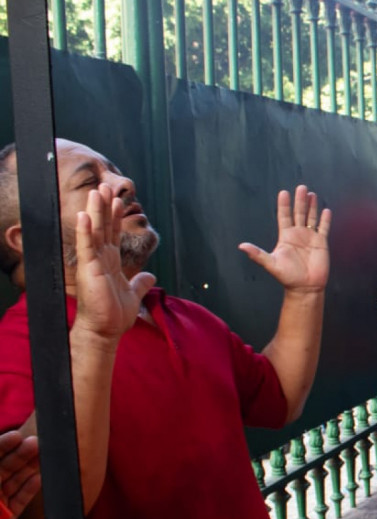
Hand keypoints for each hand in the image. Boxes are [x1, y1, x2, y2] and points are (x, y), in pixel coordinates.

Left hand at [0, 433, 39, 518]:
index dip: (2, 446)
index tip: (16, 436)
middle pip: (4, 468)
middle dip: (19, 455)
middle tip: (36, 443)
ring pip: (14, 483)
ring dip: (28, 469)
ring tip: (42, 456)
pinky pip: (19, 502)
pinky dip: (30, 490)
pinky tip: (39, 478)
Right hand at [72, 185, 155, 339]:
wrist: (105, 331)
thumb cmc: (114, 315)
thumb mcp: (133, 294)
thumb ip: (141, 283)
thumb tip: (151, 276)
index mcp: (110, 263)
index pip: (112, 234)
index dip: (115, 217)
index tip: (118, 201)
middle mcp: (100, 259)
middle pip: (102, 228)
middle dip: (104, 207)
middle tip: (104, 187)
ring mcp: (92, 263)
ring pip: (94, 232)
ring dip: (95, 212)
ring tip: (96, 192)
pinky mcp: (88, 270)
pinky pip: (85, 247)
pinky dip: (85, 231)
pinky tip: (84, 216)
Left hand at [238, 186, 331, 292]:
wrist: (305, 287)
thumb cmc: (287, 276)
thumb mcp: (270, 264)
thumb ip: (257, 254)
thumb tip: (241, 246)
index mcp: (286, 236)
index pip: (284, 216)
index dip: (284, 205)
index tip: (283, 192)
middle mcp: (298, 234)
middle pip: (299, 213)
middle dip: (299, 200)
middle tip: (301, 187)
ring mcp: (310, 237)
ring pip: (311, 217)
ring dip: (312, 206)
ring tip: (311, 194)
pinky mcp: (321, 243)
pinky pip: (324, 228)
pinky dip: (325, 220)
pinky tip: (326, 210)